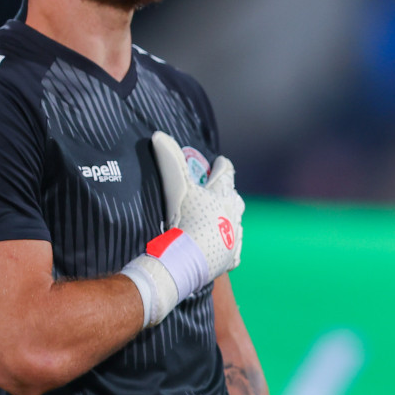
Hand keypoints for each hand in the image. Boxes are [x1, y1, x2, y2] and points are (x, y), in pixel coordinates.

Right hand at [150, 130, 243, 278]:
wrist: (188, 259)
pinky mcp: (231, 258)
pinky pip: (233, 250)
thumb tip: (159, 135)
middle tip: (219, 190)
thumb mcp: (176, 186)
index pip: (227, 173)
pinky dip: (227, 246)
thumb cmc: (185, 218)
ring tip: (219, 218)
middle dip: (227, 192)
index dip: (222, 165)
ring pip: (235, 223)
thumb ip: (170, 160)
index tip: (220, 161)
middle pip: (234, 198)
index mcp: (224, 194)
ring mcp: (234, 237)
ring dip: (228, 218)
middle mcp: (234, 214)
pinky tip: (221, 246)